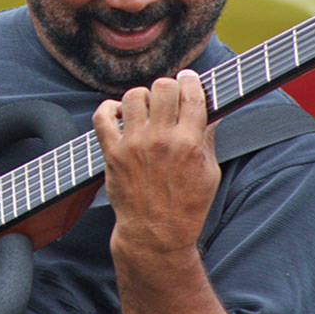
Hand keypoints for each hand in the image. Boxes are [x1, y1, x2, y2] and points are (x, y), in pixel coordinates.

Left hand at [92, 69, 219, 256]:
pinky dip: (109, 108)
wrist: (155, 234)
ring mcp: (134, 145)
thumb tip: (212, 112)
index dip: (191, 81)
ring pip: (134, 96)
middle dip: (168, 87)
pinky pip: (102, 116)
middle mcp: (161, 140)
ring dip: (142, 97)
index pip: (191, 94)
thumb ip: (208, 138)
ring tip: (145, 109)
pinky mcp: (112, 153)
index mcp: (189, 143)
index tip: (188, 79)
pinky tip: (119, 113)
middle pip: (163, 87)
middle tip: (168, 96)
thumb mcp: (210, 172)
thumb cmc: (187, 206)